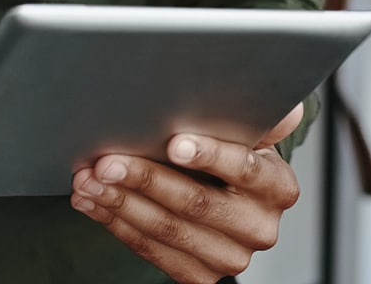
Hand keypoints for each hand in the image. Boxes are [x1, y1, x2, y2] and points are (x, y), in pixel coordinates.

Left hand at [71, 104, 303, 282]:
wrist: (231, 202)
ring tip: (88, 181)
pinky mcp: (199, 276)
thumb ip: (259, 116)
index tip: (173, 142)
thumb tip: (281, 103)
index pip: (246, 169)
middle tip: (107, 162)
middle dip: (146, 179)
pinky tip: (95, 203)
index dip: (209, 154)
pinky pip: (151, 251)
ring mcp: (230, 258)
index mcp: (279, 187)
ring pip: (167, 230)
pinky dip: (117, 224)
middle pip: (197, 203)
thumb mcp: (253, 132)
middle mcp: (259, 228)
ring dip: (121, 203)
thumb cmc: (235, 155)